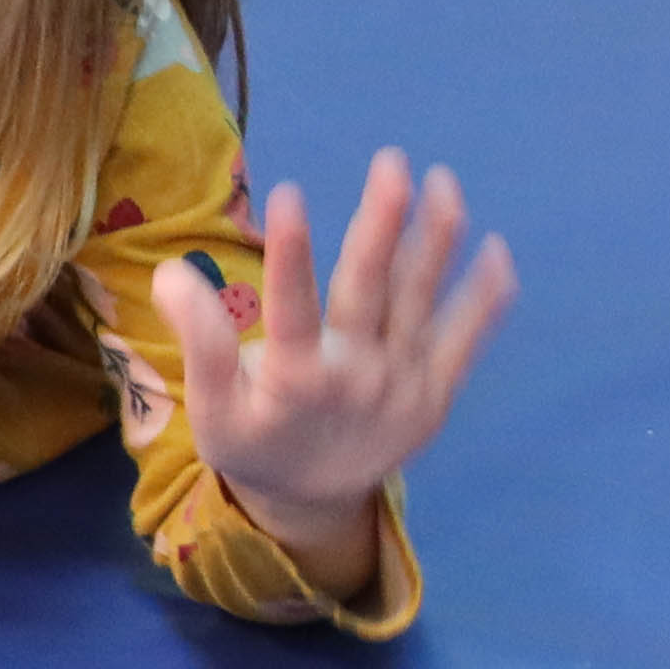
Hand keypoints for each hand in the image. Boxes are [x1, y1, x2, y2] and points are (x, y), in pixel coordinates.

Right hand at [169, 151, 518, 602]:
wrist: (313, 506)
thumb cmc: (255, 440)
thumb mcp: (212, 406)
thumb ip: (200, 340)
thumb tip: (171, 272)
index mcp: (294, 380)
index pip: (290, 308)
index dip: (289, 253)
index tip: (288, 193)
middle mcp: (355, 378)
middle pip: (370, 291)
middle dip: (382, 224)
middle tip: (393, 162)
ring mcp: (403, 385)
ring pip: (422, 302)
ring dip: (437, 240)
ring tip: (444, 182)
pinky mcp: (436, 394)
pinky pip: (467, 341)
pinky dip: (486, 299)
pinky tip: (498, 250)